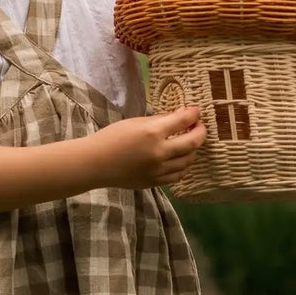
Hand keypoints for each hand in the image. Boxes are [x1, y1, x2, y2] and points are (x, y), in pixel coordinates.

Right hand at [88, 106, 206, 188]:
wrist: (95, 164)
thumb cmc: (111, 138)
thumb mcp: (135, 122)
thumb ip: (159, 120)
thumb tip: (180, 116)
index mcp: (152, 133)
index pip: (183, 121)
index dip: (193, 114)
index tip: (195, 112)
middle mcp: (159, 152)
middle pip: (193, 142)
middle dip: (200, 132)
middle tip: (199, 126)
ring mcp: (158, 170)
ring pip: (188, 161)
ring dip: (193, 150)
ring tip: (189, 143)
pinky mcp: (155, 182)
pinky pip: (178, 175)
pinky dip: (183, 166)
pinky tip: (179, 159)